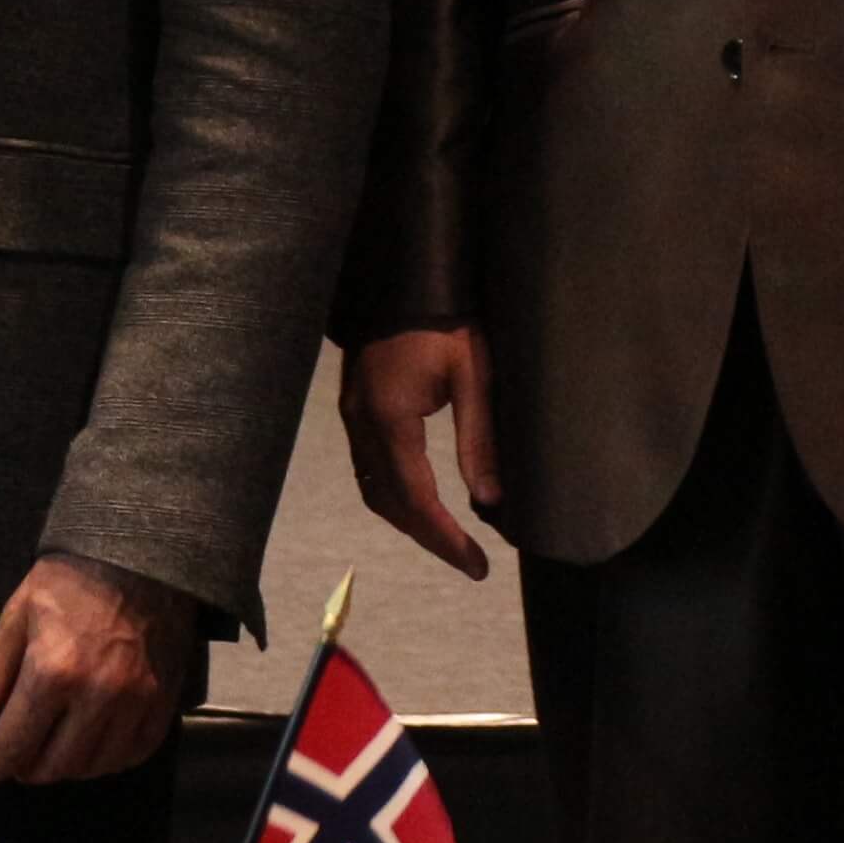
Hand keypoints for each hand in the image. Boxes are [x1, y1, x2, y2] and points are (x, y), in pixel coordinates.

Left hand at [0, 551, 197, 785]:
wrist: (140, 557)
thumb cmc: (71, 582)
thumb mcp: (18, 615)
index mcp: (53, 671)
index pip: (17, 742)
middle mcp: (97, 696)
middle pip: (56, 764)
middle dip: (28, 769)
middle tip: (17, 759)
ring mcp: (135, 703)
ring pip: (94, 767)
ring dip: (66, 768)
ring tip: (51, 751)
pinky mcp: (163, 704)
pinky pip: (132, 755)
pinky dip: (107, 760)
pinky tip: (91, 747)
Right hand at [340, 325, 502, 579]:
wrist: (404, 277)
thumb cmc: (445, 322)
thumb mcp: (474, 376)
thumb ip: (479, 439)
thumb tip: (491, 501)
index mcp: (391, 418)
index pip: (416, 498)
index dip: (445, 538)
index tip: (478, 565)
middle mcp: (362, 423)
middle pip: (389, 502)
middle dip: (429, 537)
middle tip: (470, 562)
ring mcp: (352, 416)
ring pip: (373, 489)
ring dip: (408, 520)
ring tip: (449, 539)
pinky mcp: (355, 406)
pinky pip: (368, 468)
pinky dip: (394, 495)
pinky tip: (421, 500)